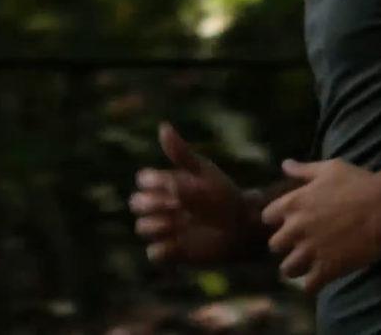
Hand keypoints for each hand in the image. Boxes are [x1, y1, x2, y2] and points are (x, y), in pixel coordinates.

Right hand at [128, 122, 249, 264]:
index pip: (142, 181)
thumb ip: (181, 153)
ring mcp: (167, 229)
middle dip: (151, 205)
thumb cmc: (225, 195)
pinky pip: (154, 254)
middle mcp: (163, 206)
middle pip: (136, 204)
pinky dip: (163, 250)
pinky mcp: (173, 252)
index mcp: (167, 184)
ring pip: (142, 227)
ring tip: (177, 223)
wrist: (244, 226)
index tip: (174, 185)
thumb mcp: (203, 172)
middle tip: (176, 206)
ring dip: (157, 226)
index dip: (153, 184)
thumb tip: (162, 126)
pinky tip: (181, 243)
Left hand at [261, 158, 380, 293]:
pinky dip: (313, 285)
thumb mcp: (328, 169)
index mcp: (293, 204)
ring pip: (287, 270)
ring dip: (296, 268)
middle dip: (286, 246)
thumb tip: (284, 164)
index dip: (277, 220)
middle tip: (300, 245)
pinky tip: (321, 279)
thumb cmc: (358, 182)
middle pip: (275, 246)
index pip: (267, 217)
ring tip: (307, 266)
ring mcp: (311, 250)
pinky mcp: (328, 268)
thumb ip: (303, 170)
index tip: (288, 222)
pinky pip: (309, 286)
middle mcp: (296, 229)